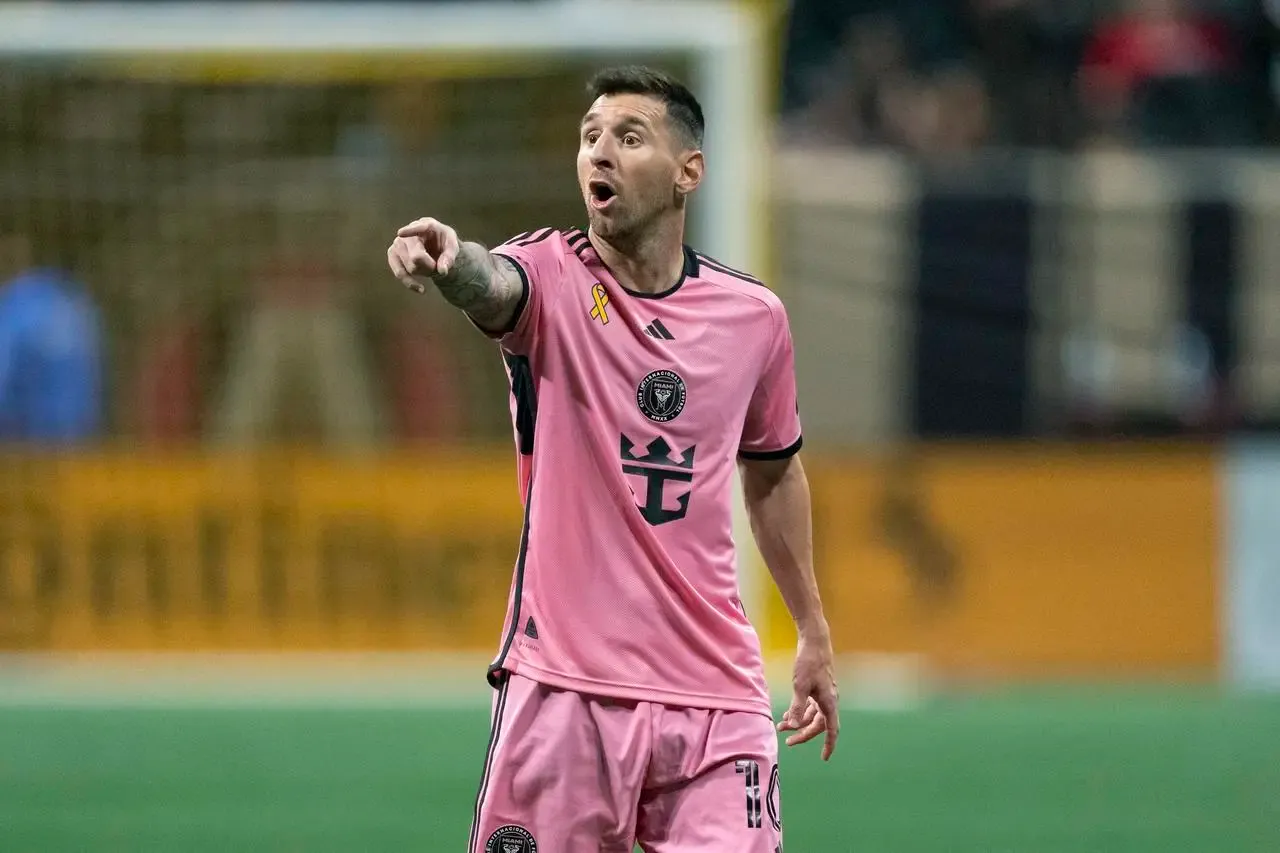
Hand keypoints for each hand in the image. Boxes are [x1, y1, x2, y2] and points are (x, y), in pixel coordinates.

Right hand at [387, 217, 460, 292]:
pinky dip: (410, 283)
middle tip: (436, 265)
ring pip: (409, 266)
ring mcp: (398, 242)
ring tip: (430, 267)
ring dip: (422, 272)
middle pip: (416, 256)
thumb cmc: (444, 245)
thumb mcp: (453, 248)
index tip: (401, 233)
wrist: (436, 248)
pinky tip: (420, 289)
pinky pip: (399, 272)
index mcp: (427, 225)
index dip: (410, 230)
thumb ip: (450, 257)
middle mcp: (409, 231)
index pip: (419, 227)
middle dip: (429, 266)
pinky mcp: (392, 254)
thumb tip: (442, 270)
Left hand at [777, 630, 839, 760]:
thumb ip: (797, 707)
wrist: (814, 642)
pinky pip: (810, 706)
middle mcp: (829, 700)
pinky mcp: (818, 687)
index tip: (824, 757)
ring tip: (781, 727)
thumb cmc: (809, 663)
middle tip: (788, 742)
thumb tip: (792, 726)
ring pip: (812, 715)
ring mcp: (824, 694)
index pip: (831, 730)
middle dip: (803, 734)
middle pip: (818, 725)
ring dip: (798, 722)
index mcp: (829, 703)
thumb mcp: (800, 686)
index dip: (829, 744)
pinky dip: (799, 712)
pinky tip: (787, 714)